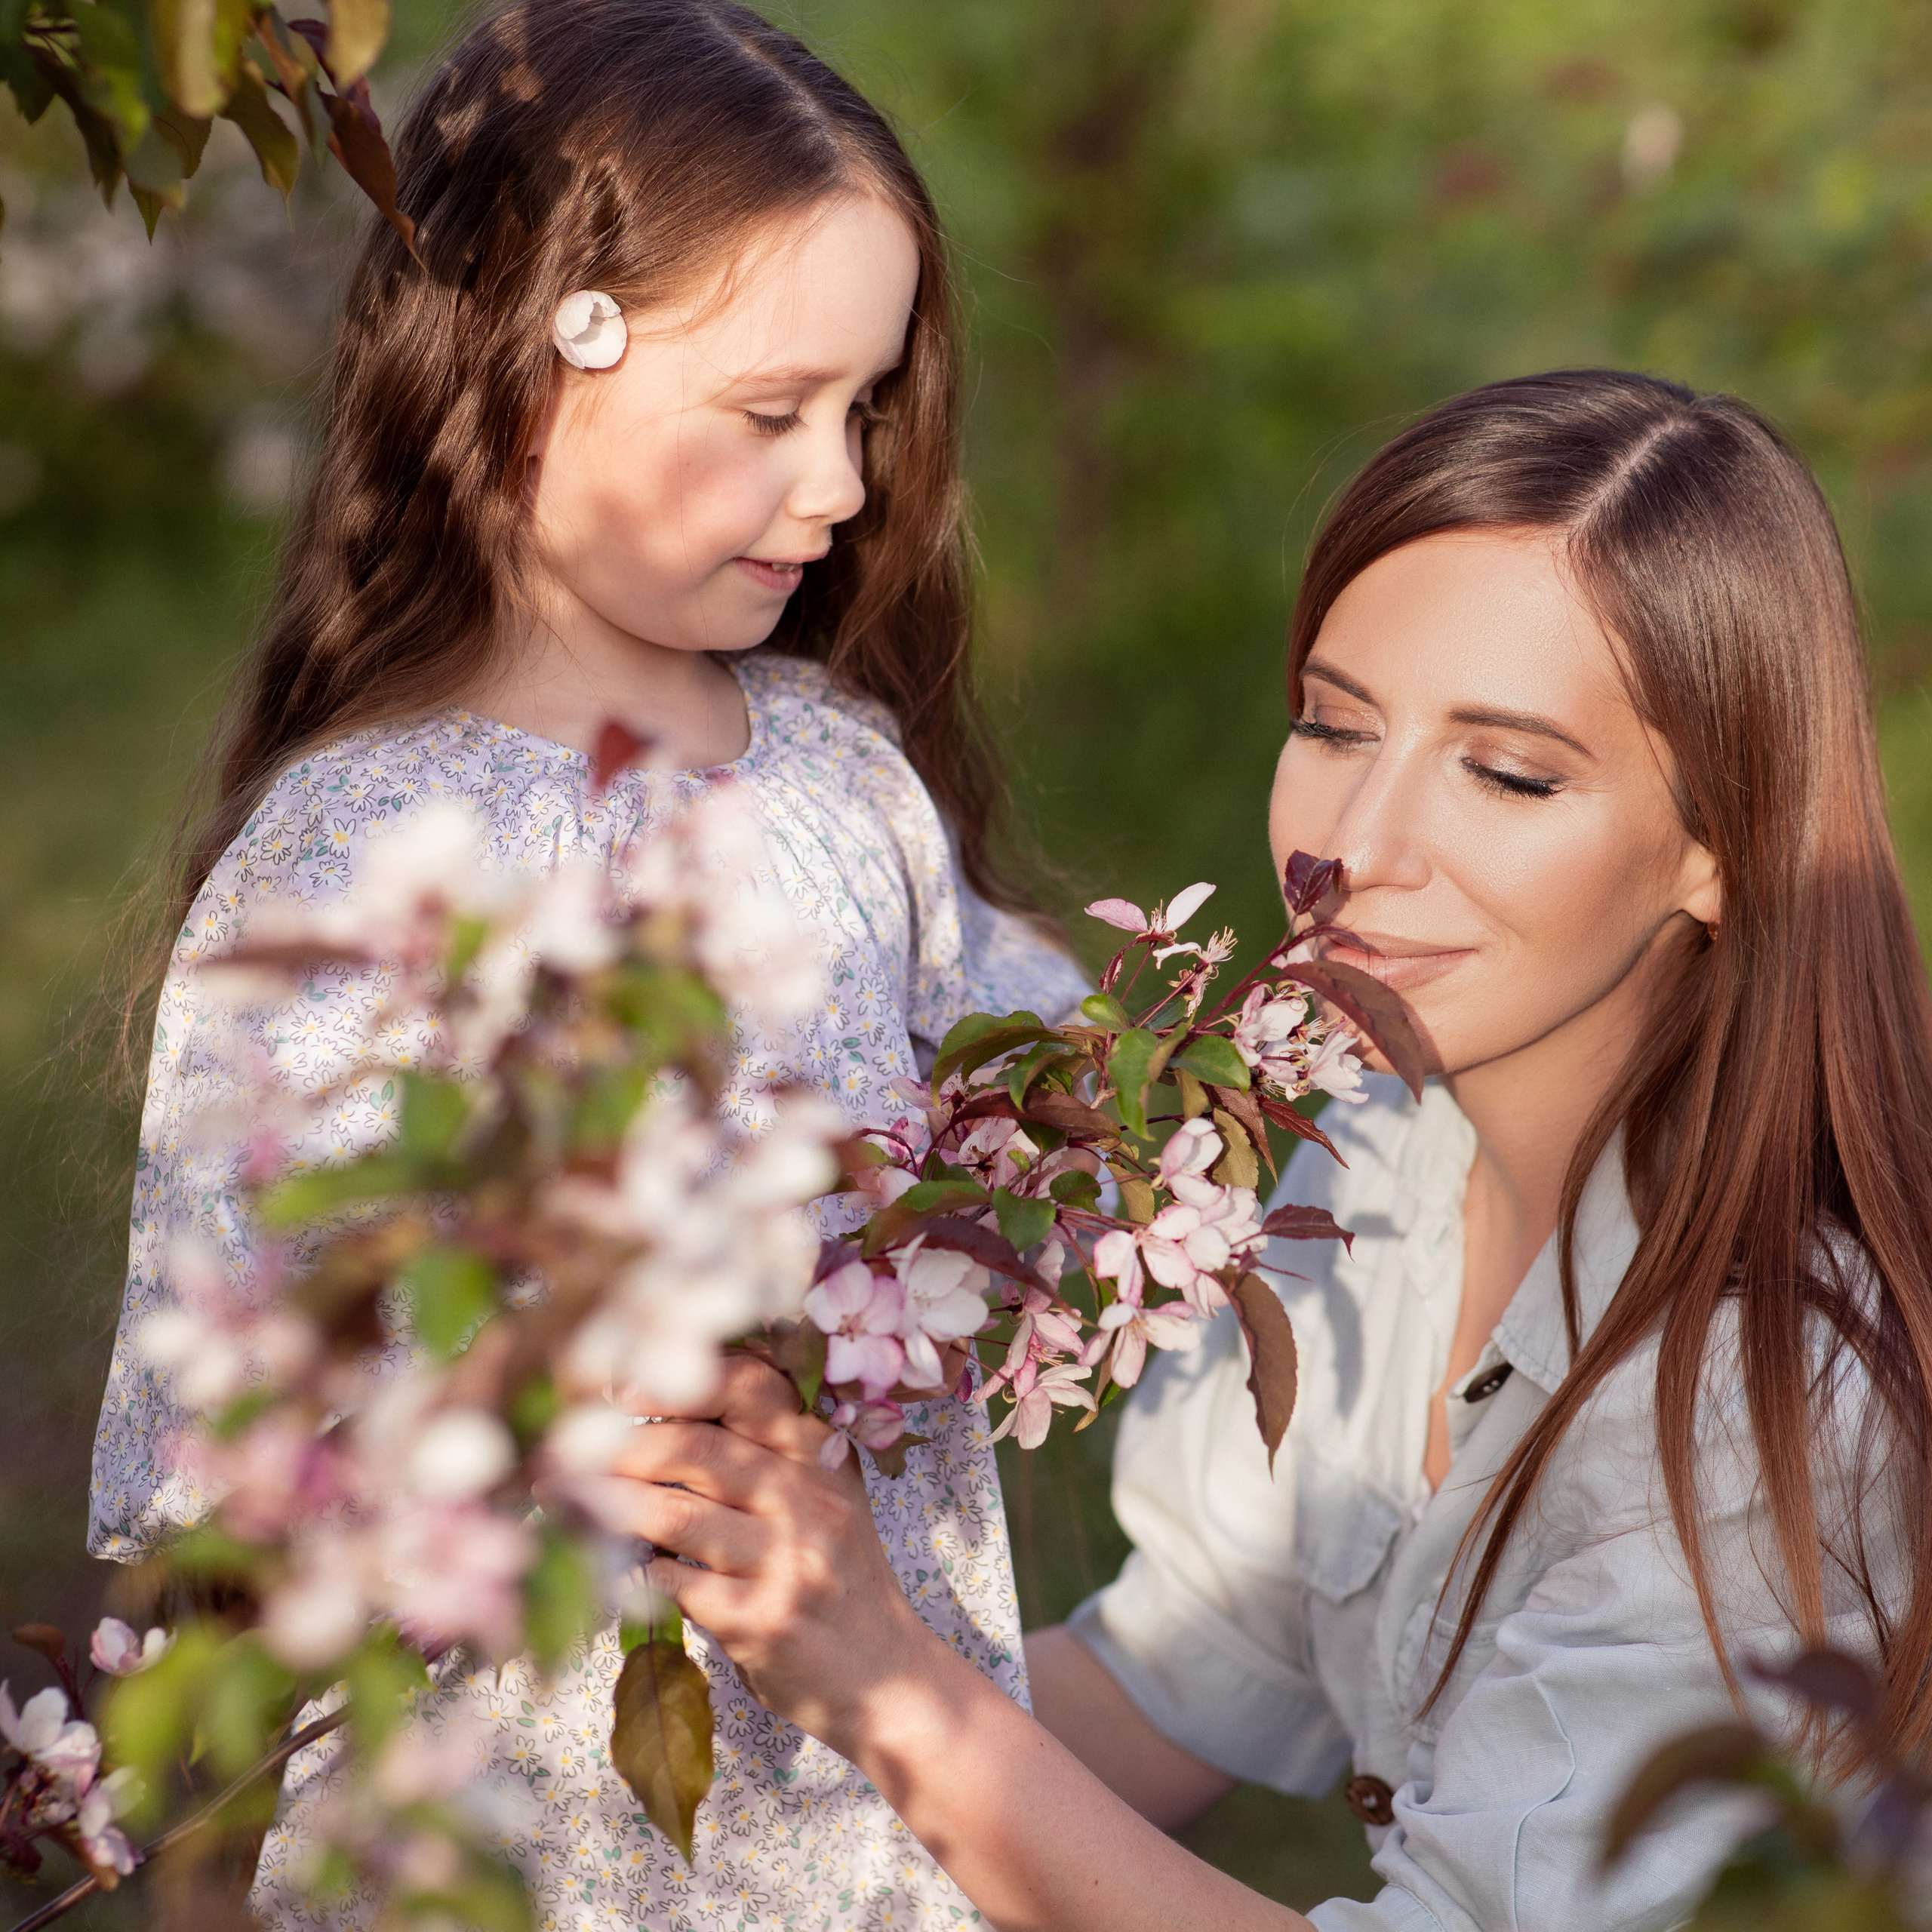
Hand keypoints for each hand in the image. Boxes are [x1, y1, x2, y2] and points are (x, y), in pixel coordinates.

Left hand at [593, 1356, 940, 1751]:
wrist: (886, 1677)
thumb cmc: (834, 1579)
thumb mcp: (822, 1499)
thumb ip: (764, 1454)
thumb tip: (656, 1412)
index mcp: (821, 1455)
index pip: (752, 1388)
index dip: (680, 1380)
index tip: (619, 1388)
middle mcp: (811, 1498)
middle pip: (698, 1449)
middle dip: (620, 1445)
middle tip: (564, 1449)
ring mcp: (790, 1560)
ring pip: (677, 1514)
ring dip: (609, 1504)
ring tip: (562, 1497)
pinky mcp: (764, 1620)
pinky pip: (677, 1583)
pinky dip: (637, 1571)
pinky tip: (618, 1567)